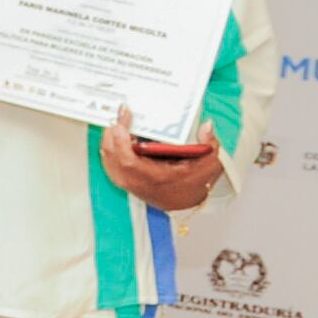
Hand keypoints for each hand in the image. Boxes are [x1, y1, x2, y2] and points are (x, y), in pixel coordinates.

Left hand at [104, 108, 224, 211]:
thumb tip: (206, 125)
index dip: (120, 139)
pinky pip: (109, 164)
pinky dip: (109, 148)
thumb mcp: (209, 163)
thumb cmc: (195, 181)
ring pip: (108, 160)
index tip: (123, 120)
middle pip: (112, 157)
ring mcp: (129, 183)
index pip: (128, 160)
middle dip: (111, 134)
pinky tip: (114, 135)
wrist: (186, 201)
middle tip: (119, 116)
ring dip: (108, 140)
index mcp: (158, 177)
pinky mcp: (124, 182)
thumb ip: (209, 143)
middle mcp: (139, 182)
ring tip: (117, 122)